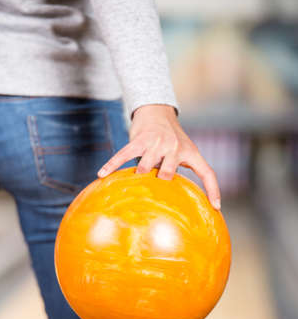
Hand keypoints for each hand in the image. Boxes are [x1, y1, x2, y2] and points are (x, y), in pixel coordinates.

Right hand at [97, 104, 220, 209]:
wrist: (157, 111)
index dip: (213, 190)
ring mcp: (156, 143)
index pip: (207, 172)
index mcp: (190, 152)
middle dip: (161, 182)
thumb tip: (171, 200)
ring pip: (146, 166)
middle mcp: (175, 147)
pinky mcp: (139, 139)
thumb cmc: (172, 138)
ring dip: (139, 176)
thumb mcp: (183, 151)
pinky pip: (124, 154)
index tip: (216, 207)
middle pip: (168, 173)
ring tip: (133, 184)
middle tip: (154, 194)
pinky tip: (102, 174)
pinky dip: (112, 164)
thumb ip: (180, 171)